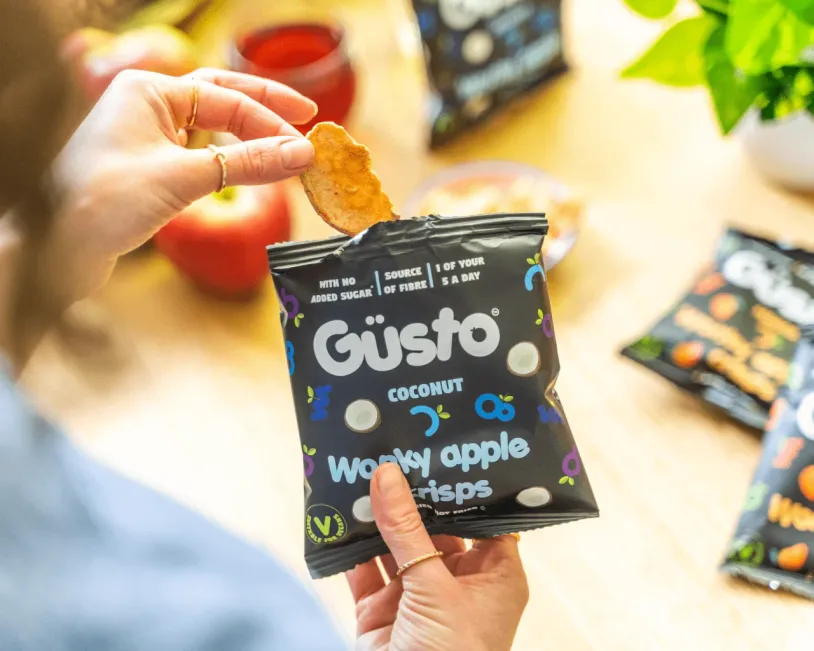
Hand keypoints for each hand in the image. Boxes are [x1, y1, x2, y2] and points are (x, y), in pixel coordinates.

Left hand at [48, 68, 316, 303]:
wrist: (56, 248)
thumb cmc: (105, 202)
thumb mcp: (184, 179)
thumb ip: (246, 164)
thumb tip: (301, 154)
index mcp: (149, 91)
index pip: (225, 97)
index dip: (270, 121)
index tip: (306, 144)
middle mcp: (148, 106)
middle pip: (220, 97)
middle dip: (264, 107)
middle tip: (307, 115)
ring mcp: (148, 136)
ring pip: (211, 127)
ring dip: (248, 135)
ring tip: (286, 145)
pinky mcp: (150, 167)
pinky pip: (200, 154)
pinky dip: (230, 159)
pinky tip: (249, 166)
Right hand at [347, 464, 528, 650]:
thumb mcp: (434, 587)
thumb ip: (407, 530)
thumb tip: (388, 474)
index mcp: (494, 576)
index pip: (484, 519)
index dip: (465, 488)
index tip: (445, 450)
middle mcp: (457, 583)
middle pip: (434, 528)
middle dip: (413, 496)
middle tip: (395, 451)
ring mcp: (417, 598)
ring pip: (395, 546)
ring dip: (378, 518)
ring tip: (361, 473)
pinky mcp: (381, 614)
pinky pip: (365, 571)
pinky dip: (350, 547)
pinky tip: (339, 515)